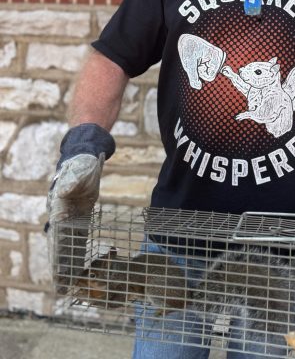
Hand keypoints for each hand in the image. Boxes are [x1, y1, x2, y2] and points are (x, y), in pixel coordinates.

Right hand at [45, 124, 114, 283]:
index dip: (58, 256)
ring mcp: (70, 220)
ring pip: (68, 246)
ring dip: (68, 264)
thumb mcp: (80, 171)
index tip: (58, 272)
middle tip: (61, 288)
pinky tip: (79, 268)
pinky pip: (78, 240)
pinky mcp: (80, 219)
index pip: (58, 237)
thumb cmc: (81, 166)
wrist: (84, 160)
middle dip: (60, 266)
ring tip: (68, 286)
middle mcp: (62, 217)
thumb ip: (73, 181)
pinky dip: (77, 254)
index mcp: (60, 209)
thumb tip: (64, 191)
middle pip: (59, 246)